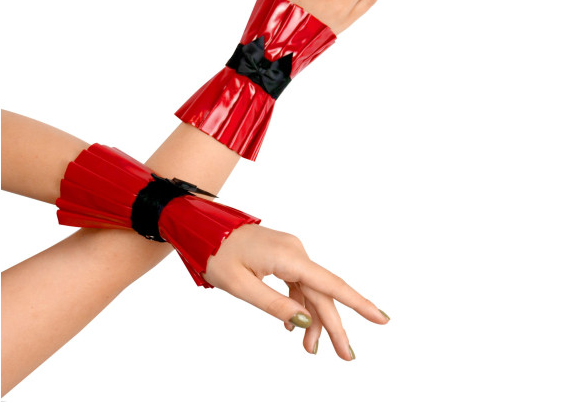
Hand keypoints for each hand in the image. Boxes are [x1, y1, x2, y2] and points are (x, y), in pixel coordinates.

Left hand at [203, 224, 388, 360]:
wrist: (202, 227)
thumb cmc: (216, 253)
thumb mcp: (241, 286)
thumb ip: (275, 305)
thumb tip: (305, 321)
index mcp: (288, 257)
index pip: (330, 285)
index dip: (358, 304)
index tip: (382, 319)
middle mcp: (295, 251)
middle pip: (323, 294)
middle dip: (334, 326)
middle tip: (346, 356)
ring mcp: (291, 252)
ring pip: (312, 290)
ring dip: (314, 319)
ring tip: (310, 349)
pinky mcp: (284, 255)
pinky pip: (300, 283)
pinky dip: (300, 305)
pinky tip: (294, 326)